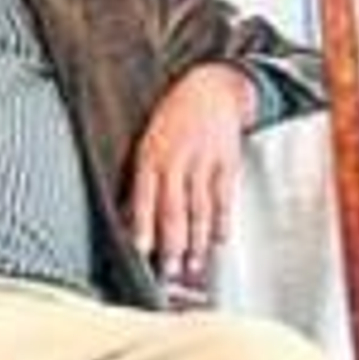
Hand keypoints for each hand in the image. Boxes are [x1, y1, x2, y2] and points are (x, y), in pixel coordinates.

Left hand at [125, 63, 255, 287]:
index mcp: (151, 155)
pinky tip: (220, 239)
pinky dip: (222, 220)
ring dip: (197, 241)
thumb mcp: (148, 141)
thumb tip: (131, 217)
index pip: (145, 198)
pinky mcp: (227, 162)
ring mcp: (203, 161)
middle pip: (173, 209)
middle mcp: (176, 160)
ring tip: (194, 266)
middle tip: (170, 272)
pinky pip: (223, 197)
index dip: (143, 227)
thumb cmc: (173, 117)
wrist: (211, 87)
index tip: (142, 252)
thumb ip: (142, 178)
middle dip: (172, 245)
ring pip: (199, 209)